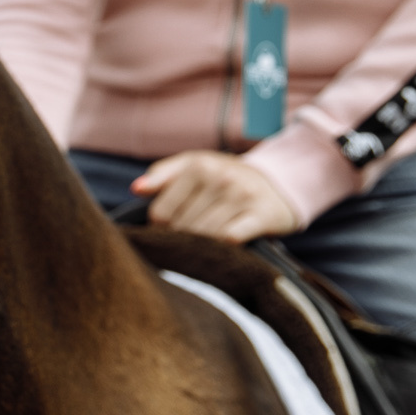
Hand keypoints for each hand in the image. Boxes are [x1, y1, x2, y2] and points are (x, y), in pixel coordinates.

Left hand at [134, 152, 298, 242]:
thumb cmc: (225, 178)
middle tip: (188, 244)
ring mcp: (242, 196)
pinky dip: (222, 248)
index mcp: (198, 165)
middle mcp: (220, 178)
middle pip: (182, 227)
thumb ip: (162, 175)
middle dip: (181, 240)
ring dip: (201, 247)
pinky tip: (222, 248)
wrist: (279, 183)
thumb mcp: (194, 166)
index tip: (170, 231)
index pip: (161, 213)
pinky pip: (231, 239)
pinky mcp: (262, 215)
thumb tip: (136, 189)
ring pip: (204, 235)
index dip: (161, 228)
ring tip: (202, 249)